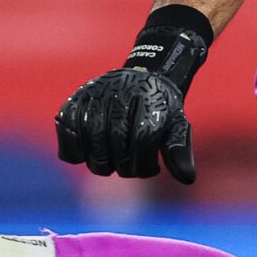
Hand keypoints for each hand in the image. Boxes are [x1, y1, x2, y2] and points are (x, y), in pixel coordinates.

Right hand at [54, 66, 196, 182]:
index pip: (142, 140)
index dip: (145, 164)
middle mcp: (119, 95)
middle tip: (131, 162)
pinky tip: (91, 149)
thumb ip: (179, 150)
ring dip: (102, 162)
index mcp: (147, 100)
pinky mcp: (72, 102)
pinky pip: (68, 137)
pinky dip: (76, 152)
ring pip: (92, 146)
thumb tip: (188, 179)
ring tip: (113, 157)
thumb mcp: (177, 125)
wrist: (144, 77)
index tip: (152, 167)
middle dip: (126, 166)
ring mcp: (93, 98)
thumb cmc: (160, 109)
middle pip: (116, 146)